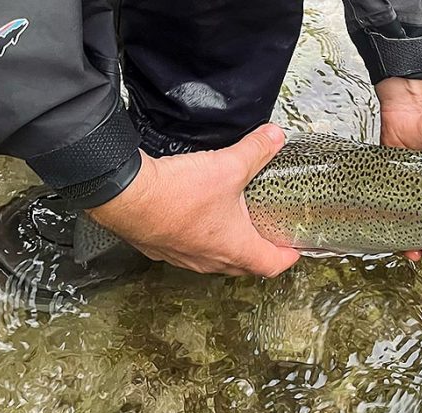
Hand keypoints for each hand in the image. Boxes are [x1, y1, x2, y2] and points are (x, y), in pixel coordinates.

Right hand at [87, 124, 299, 275]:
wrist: (127, 198)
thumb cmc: (176, 194)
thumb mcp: (227, 166)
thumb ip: (255, 151)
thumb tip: (274, 137)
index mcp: (234, 248)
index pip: (271, 264)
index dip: (287, 257)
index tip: (294, 250)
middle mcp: (210, 260)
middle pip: (245, 265)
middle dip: (260, 251)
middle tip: (268, 236)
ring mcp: (185, 258)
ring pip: (215, 259)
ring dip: (228, 246)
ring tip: (235, 225)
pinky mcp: (164, 249)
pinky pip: (190, 251)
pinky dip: (201, 240)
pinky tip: (199, 219)